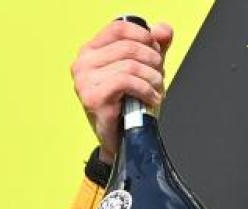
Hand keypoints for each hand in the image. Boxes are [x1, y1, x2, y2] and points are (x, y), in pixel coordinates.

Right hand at [71, 18, 173, 163]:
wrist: (123, 140)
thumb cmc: (130, 105)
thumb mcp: (144, 71)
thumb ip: (153, 48)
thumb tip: (164, 29)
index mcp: (90, 52)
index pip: (118, 28)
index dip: (144, 36)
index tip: (157, 51)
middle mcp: (83, 64)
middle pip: (128, 47)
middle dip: (152, 61)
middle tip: (159, 76)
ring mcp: (85, 81)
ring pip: (130, 65)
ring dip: (152, 77)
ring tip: (157, 89)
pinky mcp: (93, 98)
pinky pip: (126, 82)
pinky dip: (146, 89)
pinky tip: (152, 98)